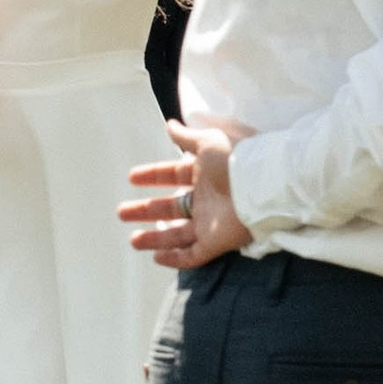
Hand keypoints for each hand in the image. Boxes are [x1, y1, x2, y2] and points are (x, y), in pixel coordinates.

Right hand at [122, 119, 247, 267]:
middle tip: (122, 211)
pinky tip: (156, 258)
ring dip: (155, 238)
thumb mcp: (207, 141)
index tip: (132, 177)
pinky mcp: (215, 243)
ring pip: (177, 234)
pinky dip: (175, 259)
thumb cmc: (235, 158)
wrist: (260, 184)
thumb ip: (186, 137)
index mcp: (204, 173)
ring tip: (132, 239)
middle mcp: (206, 199)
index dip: (153, 176)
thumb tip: (169, 125)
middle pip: (171, 207)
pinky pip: (193, 255)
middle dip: (146, 210)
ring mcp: (210, 223)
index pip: (173, 175)